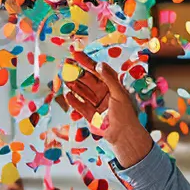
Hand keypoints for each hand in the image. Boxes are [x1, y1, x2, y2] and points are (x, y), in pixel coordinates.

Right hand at [62, 53, 151, 167]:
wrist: (123, 135)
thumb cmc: (125, 114)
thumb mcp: (119, 93)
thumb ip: (109, 78)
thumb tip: (99, 64)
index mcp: (111, 86)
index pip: (97, 70)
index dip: (86, 62)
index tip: (76, 54)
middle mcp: (102, 93)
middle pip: (87, 80)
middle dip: (76, 72)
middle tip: (65, 64)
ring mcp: (95, 104)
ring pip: (82, 91)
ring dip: (73, 84)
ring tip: (64, 77)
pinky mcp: (90, 115)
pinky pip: (79, 105)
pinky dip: (73, 101)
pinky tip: (67, 94)